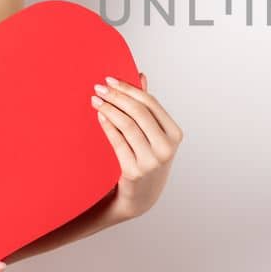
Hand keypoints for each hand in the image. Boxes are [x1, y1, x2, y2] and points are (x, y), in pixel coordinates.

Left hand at [92, 72, 184, 219]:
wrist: (142, 195)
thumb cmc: (147, 158)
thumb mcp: (153, 134)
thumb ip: (148, 106)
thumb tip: (140, 75)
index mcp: (175, 134)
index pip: (151, 103)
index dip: (129, 89)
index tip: (110, 80)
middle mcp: (166, 147)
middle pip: (139, 112)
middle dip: (117, 96)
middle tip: (99, 88)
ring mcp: (152, 161)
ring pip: (127, 125)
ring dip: (109, 108)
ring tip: (96, 100)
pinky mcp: (134, 171)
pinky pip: (117, 141)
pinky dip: (107, 125)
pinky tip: (100, 115)